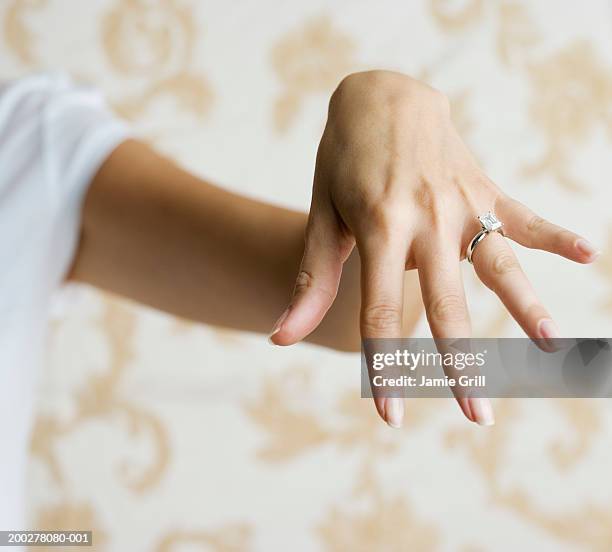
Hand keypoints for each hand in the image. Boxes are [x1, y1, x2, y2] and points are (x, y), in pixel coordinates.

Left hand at [269, 71, 599, 426]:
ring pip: (498, 262)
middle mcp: (426, 219)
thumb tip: (279, 336)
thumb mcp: (321, 217)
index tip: (392, 417)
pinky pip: (522, 215)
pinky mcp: (483, 187)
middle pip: (448, 303)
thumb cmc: (342, 162)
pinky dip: (554, 234)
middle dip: (462, 365)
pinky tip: (586, 254)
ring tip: (550, 347)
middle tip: (480, 418)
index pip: (381, 311)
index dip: (386, 367)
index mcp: (379, 229)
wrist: (379, 96)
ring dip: (525, 306)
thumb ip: (311, 279)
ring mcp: (460, 202)